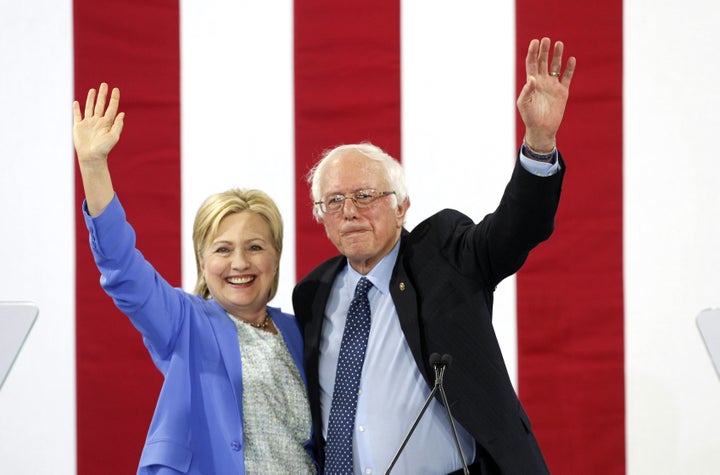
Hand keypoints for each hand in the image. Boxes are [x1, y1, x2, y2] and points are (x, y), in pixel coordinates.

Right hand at [73, 83, 123, 162]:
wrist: (91, 157)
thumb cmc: (104, 149)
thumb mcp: (113, 136)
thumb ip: (118, 125)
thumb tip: (122, 113)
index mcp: (107, 123)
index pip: (111, 107)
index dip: (114, 98)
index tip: (116, 89)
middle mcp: (98, 121)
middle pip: (100, 104)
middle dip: (102, 95)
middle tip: (104, 84)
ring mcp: (88, 123)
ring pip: (89, 107)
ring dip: (91, 99)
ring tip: (93, 90)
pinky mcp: (78, 126)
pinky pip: (77, 115)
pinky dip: (76, 109)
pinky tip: (77, 103)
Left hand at [517, 38, 575, 152]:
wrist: (541, 129)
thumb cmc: (529, 117)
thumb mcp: (524, 104)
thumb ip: (527, 90)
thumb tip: (532, 77)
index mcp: (531, 83)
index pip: (531, 64)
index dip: (532, 53)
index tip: (535, 42)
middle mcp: (542, 82)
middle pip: (543, 62)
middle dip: (544, 51)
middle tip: (546, 39)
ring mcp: (552, 86)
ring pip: (555, 67)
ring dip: (557, 56)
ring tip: (558, 44)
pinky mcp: (562, 92)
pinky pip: (567, 77)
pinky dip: (569, 69)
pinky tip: (571, 59)